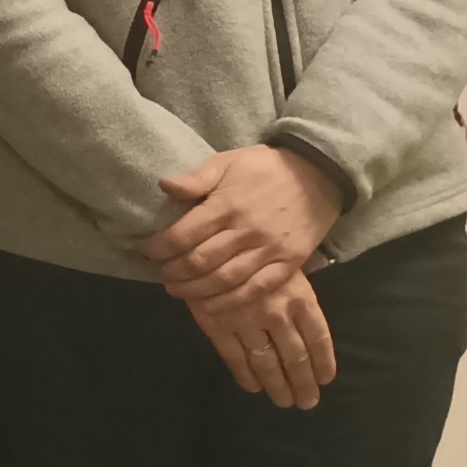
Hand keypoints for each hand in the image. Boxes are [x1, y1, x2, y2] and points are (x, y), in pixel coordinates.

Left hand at [142, 145, 345, 311]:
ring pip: (225, 280)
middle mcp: (246, 231)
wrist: (319, 174)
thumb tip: (163, 186)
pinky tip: (211, 305)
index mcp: (227, 205)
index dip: (160, 248)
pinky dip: (230, 302)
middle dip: (174, 272)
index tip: (148, 250)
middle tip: (161, 274)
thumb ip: (196, 178)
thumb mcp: (228, 161)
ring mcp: (269, 250)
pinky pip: (256, 290)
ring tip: (178, 290)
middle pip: (200, 261)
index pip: (183, 234)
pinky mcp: (288, 264)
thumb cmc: (266, 167)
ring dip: (196, 290)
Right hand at [185, 258, 338, 409]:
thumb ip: (296, 295)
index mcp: (299, 295)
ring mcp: (247, 319)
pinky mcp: (218, 323)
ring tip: (286, 401)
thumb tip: (307, 330)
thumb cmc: (253, 243)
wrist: (208, 233)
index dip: (323, 361)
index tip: (325, 379)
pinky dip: (245, 374)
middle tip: (307, 402)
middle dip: (303, 382)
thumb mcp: (285, 262)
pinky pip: (234, 356)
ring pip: (267, 360)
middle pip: (295, 355)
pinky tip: (253, 387)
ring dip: (278, 384)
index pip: (317, 336)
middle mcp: (277, 311)